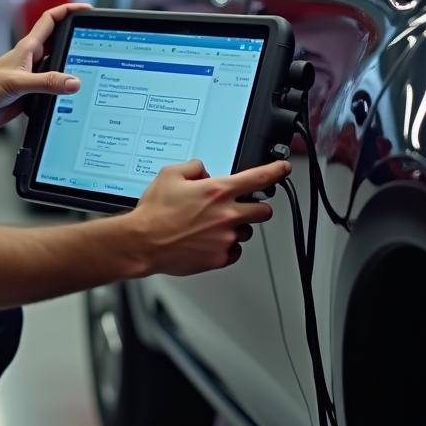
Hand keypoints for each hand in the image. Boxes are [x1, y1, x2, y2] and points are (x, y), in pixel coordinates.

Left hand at [0, 2, 92, 135]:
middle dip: (76, 41)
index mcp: (26, 49)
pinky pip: (52, 91)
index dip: (68, 11)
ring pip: (58, 69)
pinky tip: (72, 100)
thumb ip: (46, 82)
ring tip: (91, 72)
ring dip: (71, 70)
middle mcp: (30, 60)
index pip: (51, 21)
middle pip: (59, 43)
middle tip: (96, 43)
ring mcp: (30, 78)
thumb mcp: (17, 83)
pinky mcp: (29, 96)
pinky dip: (62, 94)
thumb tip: (73, 82)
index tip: (86, 9)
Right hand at [124, 158, 287, 276]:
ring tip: (211, 226)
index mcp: (217, 191)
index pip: (258, 178)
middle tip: (243, 206)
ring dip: (236, 227)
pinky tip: (207, 240)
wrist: (143, 241)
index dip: (276, 171)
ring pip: (247, 232)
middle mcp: (227, 215)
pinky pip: (234, 251)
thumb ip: (193, 168)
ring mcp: (225, 238)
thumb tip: (203, 171)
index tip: (283, 169)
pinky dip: (225, 246)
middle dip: (257, 206)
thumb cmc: (154, 212)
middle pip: (264, 210)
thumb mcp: (169, 175)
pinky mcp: (219, 258)